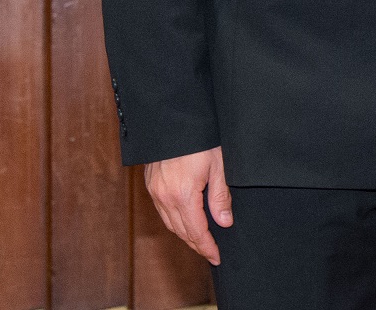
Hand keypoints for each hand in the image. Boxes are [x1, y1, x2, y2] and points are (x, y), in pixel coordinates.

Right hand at [143, 145, 230, 264]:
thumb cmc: (200, 139)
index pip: (197, 231)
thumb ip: (220, 196)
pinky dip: (175, 221)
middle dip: (197, 244)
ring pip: (170, 223)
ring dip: (185, 234)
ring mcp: (155, 191)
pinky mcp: (151, 184)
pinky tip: (185, 221)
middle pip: (181, 231)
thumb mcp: (218, 165)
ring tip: (200, 241)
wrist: (174, 119)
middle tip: (211, 253)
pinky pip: (162, 211)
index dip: (207, 247)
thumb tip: (224, 222)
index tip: (217, 257)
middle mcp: (164, 197)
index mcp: (183, 195)